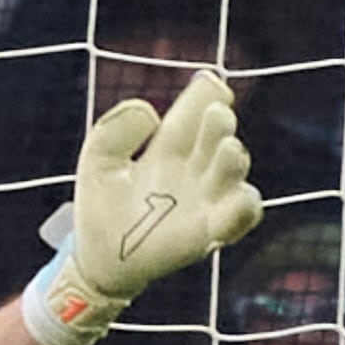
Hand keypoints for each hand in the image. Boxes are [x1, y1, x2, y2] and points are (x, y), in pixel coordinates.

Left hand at [33, 69, 261, 336]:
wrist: (98, 259)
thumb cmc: (101, 208)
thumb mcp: (98, 160)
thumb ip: (114, 130)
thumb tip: (151, 114)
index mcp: (170, 145)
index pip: (197, 109)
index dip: (207, 93)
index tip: (210, 85)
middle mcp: (194, 167)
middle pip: (220, 133)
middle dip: (220, 120)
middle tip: (215, 115)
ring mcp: (206, 198)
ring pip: (236, 169)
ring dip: (235, 157)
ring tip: (227, 151)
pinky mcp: (210, 231)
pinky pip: (242, 215)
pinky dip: (246, 206)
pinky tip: (239, 198)